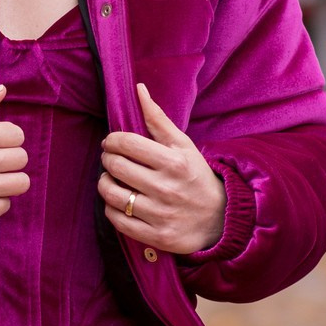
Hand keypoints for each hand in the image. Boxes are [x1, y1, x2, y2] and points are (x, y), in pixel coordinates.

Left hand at [100, 85, 223, 253]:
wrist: (220, 219)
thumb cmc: (196, 177)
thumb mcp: (183, 146)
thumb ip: (158, 119)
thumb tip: (139, 89)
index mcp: (174, 162)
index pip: (127, 144)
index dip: (112, 140)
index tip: (112, 142)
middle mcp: (167, 188)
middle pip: (116, 167)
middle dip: (108, 159)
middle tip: (111, 159)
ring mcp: (161, 214)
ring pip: (111, 194)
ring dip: (104, 184)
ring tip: (112, 179)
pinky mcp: (156, 236)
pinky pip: (117, 219)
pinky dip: (111, 208)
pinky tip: (118, 201)